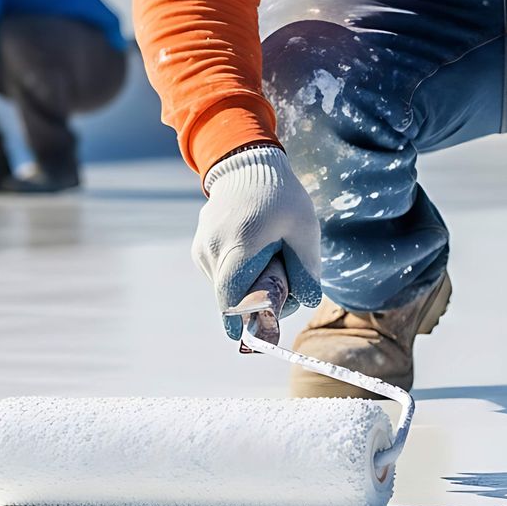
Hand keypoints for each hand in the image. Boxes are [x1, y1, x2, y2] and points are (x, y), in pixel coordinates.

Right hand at [194, 146, 324, 338]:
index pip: (231, 296)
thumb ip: (307, 268)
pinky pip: (218, 275)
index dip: (240, 321)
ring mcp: (202, 248)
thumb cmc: (281, 198)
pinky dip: (236, 275)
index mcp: (240, 244)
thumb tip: (306, 303)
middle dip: (252, 303)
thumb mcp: (304, 230)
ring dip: (245, 287)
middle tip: (279, 284)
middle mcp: (213, 248)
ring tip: (267, 257)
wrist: (247, 166)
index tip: (248, 339)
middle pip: (229, 296)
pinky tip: (252, 252)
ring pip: (223, 287)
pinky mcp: (199, 248)